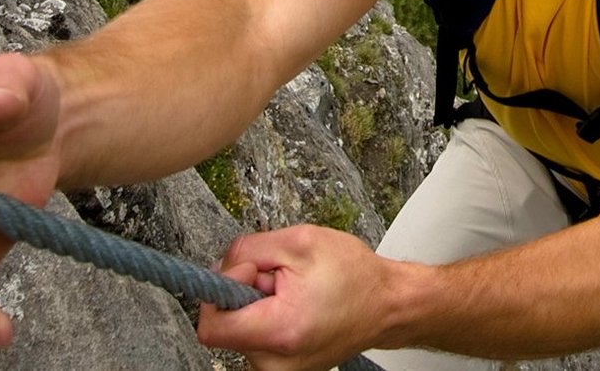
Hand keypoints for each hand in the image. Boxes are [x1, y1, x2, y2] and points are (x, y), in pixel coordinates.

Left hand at [198, 225, 397, 369]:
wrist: (388, 305)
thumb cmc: (356, 276)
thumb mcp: (300, 241)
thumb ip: (247, 249)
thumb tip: (221, 269)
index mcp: (280, 331)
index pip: (211, 327)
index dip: (221, 291)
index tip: (249, 273)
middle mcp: (277, 362)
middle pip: (226, 325)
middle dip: (247, 293)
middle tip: (283, 280)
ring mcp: (280, 370)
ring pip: (241, 329)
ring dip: (259, 305)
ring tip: (295, 294)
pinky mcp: (283, 368)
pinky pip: (257, 338)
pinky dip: (269, 317)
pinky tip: (296, 306)